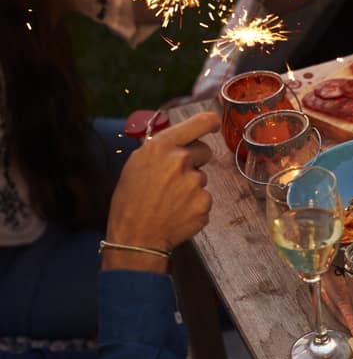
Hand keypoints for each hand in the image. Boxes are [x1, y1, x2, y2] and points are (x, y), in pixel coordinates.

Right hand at [104, 112, 219, 270]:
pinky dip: (194, 205)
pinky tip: (177, 212)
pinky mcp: (205, 204)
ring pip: (202, 177)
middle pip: (204, 151)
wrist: (136, 237)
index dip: (210, 122)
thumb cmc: (131, 200)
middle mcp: (181, 161)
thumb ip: (160, 149)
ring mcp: (195, 184)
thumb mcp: (137, 164)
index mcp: (161, 146)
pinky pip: (204, 198)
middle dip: (195, 160)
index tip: (215, 123)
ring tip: (169, 200)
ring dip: (191, 186)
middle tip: (175, 177)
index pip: (198, 123)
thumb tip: (179, 138)